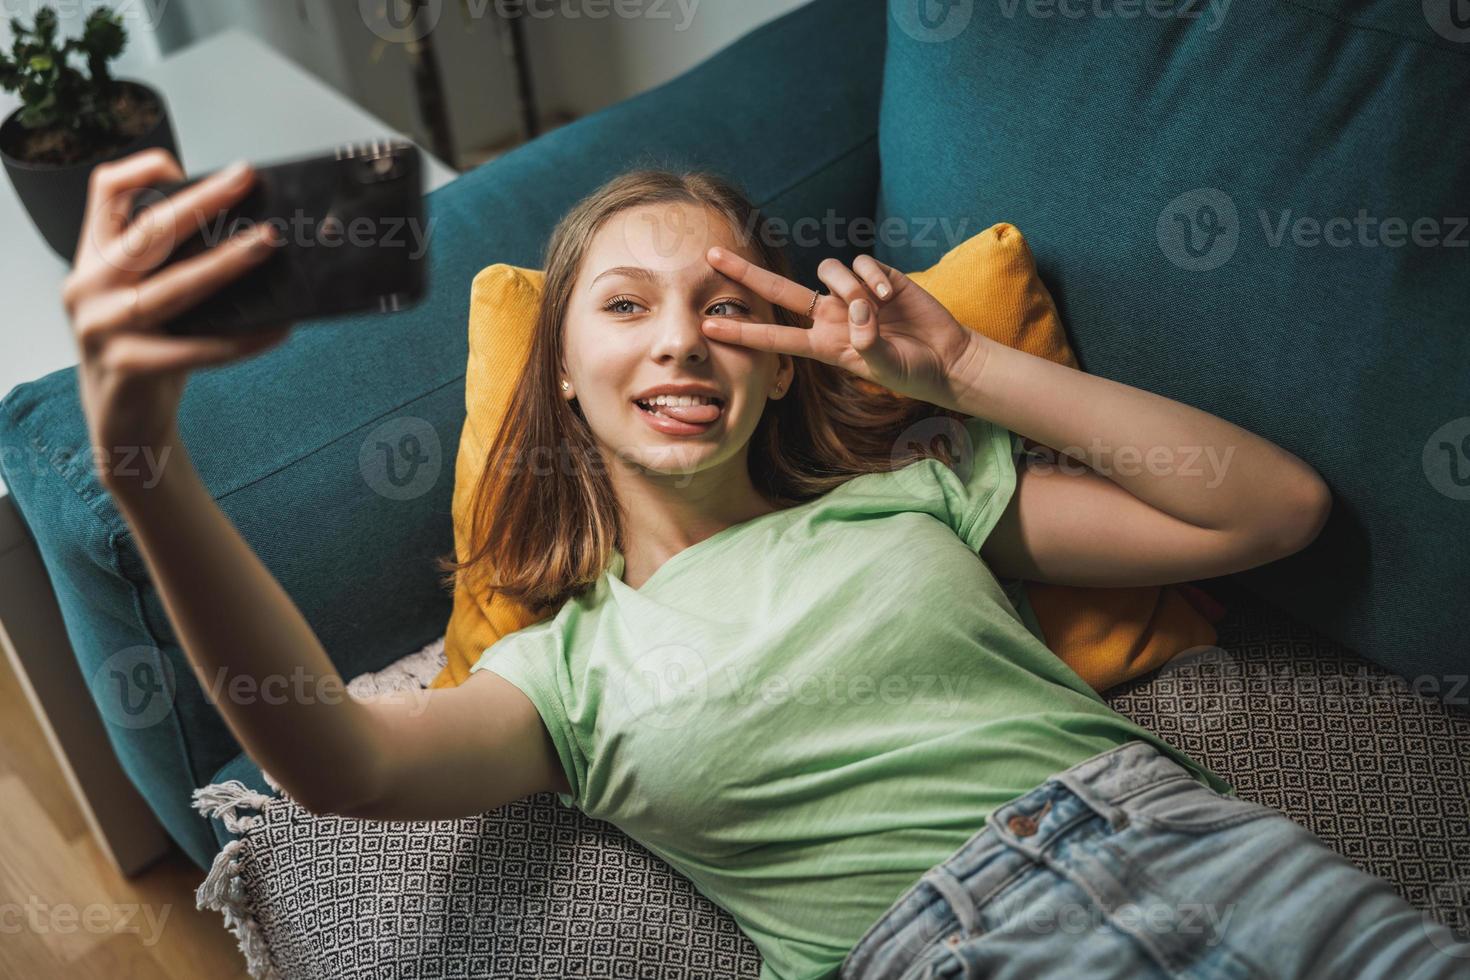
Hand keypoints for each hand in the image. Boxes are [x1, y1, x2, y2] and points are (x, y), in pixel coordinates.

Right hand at [61, 148, 292, 489]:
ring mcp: (102, 327)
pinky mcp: (126, 366)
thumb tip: (251, 235)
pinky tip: (278, 329)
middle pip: (148, 230)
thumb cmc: (146, 353)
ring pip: (173, 285)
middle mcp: (89, 286)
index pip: (104, 192)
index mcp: (94, 259)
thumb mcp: (146, 300)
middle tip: (247, 179)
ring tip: (268, 244)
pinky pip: (197, 348)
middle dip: (203, 200)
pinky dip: (242, 340)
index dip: (143, 170)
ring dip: (226, 262)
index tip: (187, 166)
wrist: (123, 423)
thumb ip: (171, 268)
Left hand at [700, 248, 986, 411]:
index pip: (774, 337)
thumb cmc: (913, 370)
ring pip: (827, 271)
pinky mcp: (877, 277)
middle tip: (710, 255)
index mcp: (824, 345)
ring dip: (848, 285)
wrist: (946, 358)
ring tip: (877, 305)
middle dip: (745, 273)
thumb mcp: (886, 367)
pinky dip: (873, 276)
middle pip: (779, 290)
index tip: (707, 327)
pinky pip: (860, 263)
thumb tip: (857, 310)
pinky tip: (890, 294)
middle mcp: (830, 317)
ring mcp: (852, 295)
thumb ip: (868, 343)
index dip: (742, 331)